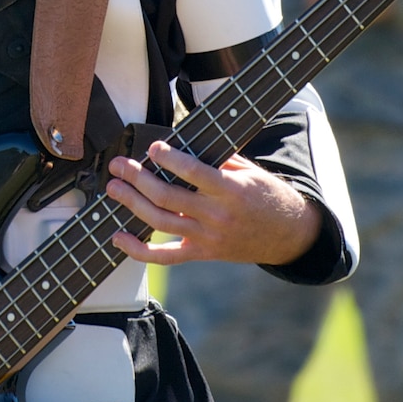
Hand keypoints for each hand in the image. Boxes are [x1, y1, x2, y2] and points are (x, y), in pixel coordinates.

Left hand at [105, 139, 321, 266]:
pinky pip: (165, 257)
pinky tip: (118, 237)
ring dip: (132, 204)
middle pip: (168, 197)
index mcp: (231, 191)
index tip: (153, 147)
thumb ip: (216, 159)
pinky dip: (138, 250)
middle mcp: (217, 216)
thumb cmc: (267, 196)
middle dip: (137, 178)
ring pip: (161, 223)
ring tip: (113, 188)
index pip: (194, 173)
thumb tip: (181, 144)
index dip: (170, 159)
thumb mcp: (249, 171)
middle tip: (118, 165)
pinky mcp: (202, 254)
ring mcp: (208, 238)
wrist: (288, 236)